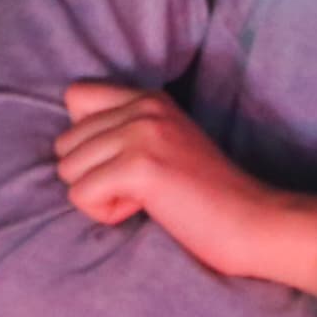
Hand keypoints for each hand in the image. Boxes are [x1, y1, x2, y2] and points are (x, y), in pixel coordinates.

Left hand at [52, 84, 315, 289]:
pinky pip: (80, 194)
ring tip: (145, 199)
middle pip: (65, 141)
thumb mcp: (165, 143)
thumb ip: (125, 130)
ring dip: (99, 196)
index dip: (85, 139)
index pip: (75, 96)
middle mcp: (142, 106)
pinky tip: (146, 209)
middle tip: (140, 188)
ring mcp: (141, 133)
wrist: (251, 220)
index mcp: (148, 97)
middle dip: (91, 175)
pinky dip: (105, 214)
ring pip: (68, 169)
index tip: (121, 162)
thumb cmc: (206, 195)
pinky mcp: (140, 166)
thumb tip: (67, 145)